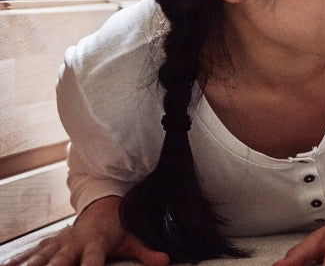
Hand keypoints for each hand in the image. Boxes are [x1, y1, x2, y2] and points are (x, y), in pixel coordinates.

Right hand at [1, 197, 168, 265]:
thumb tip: (165, 260)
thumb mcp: (134, 237)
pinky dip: (18, 260)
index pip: (92, 260)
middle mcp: (74, 242)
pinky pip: (31, 253)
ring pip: (41, 257)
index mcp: (95, 241)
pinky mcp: (50, 244)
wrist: (103, 204)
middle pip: (60, 261)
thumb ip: (147, 251)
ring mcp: (59, 243)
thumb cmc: (119, 225)